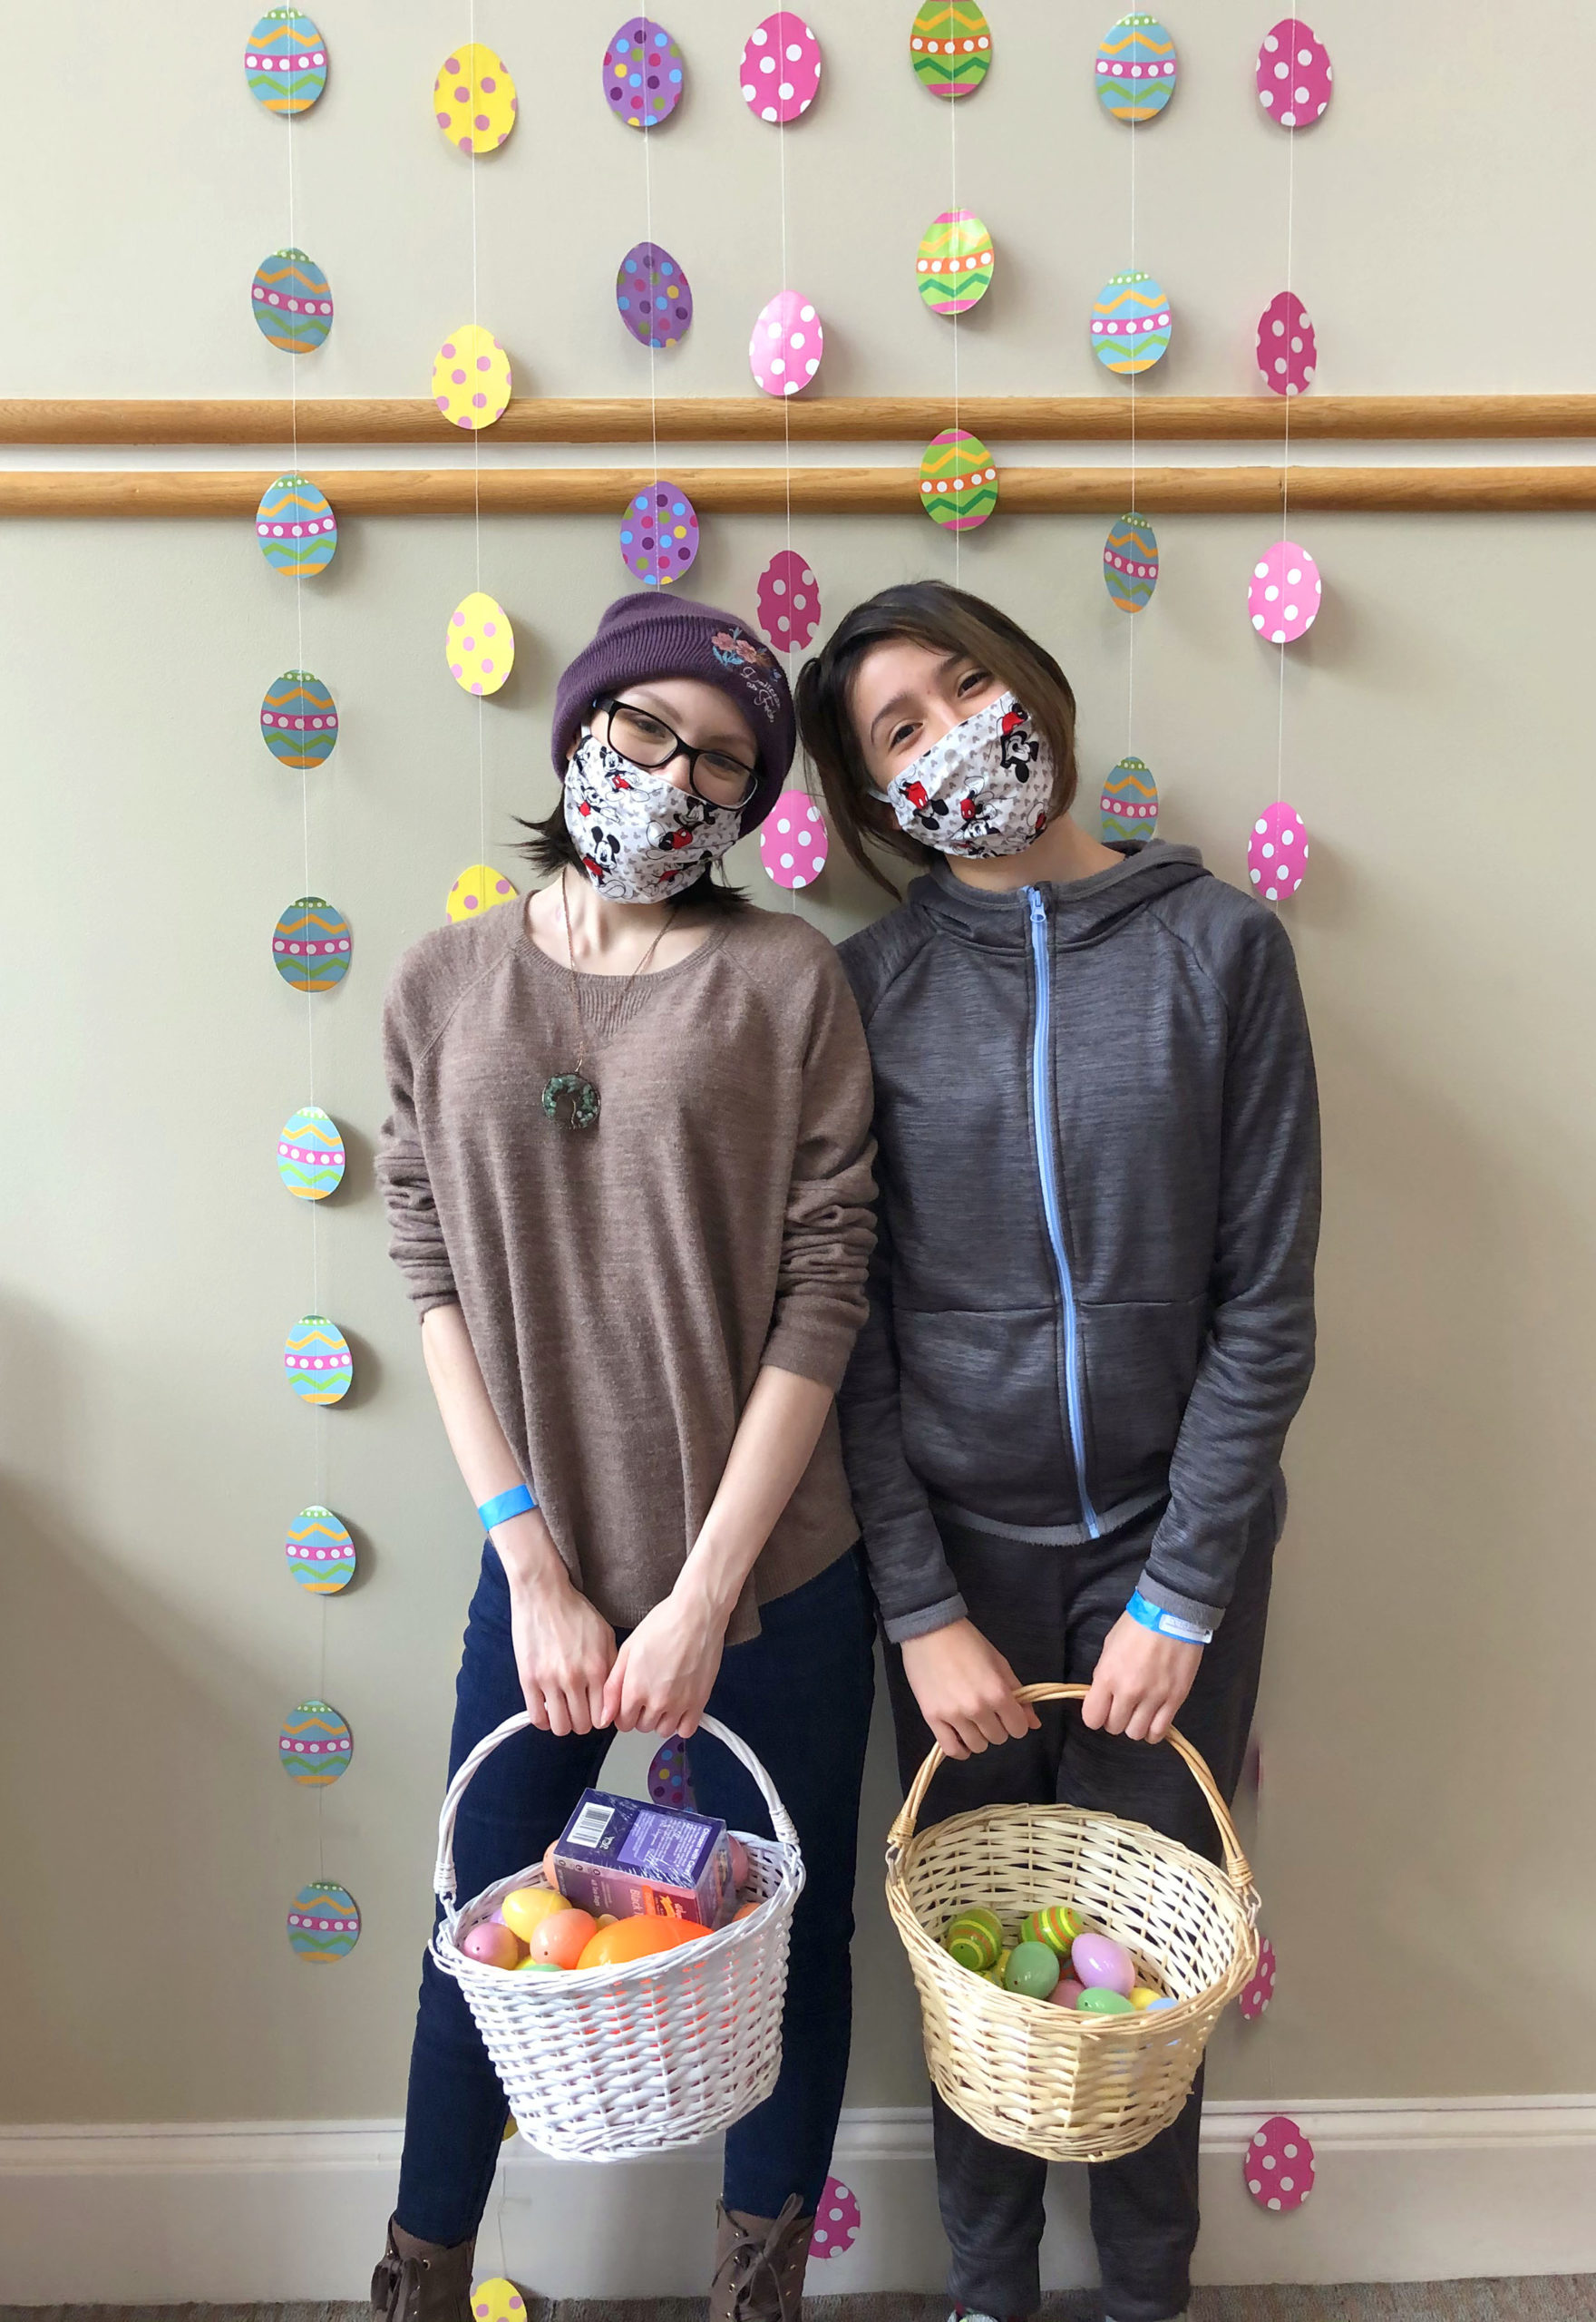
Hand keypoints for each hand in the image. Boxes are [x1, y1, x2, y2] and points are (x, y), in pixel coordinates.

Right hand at [506, 1560, 616, 1737]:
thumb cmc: (575, 1611)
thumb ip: (611, 1667)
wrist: (543, 1593)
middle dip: (582, 1721)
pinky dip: (543, 1720)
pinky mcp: (528, 1679)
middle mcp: (575, 1678)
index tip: (596, 1712)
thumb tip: (613, 1696)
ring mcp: (549, 1680)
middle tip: (579, 1709)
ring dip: (563, 1722)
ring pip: (560, 1726)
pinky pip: (536, 1717)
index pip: (604, 1715)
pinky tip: (547, 1708)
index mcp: (597, 1668)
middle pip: (582, 1725)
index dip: (600, 1717)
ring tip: (562, 1710)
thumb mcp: (605, 1635)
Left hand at [601, 1580, 726, 1737]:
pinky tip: (679, 1705)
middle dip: (641, 1714)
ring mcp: (680, 1703)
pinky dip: (681, 1722)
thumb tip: (604, 1717)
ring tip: (664, 1698)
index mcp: (635, 1689)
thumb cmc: (663, 1624)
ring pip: (663, 1730)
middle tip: (647, 1694)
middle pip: (642, 1727)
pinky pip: (687, 1729)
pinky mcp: (700, 1701)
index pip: (622, 1722)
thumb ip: (613, 1686)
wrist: (697, 1614)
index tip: (629, 1702)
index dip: (623, 1713)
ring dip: (661, 1719)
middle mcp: (657, 1701)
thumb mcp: (628, 1650)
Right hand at [900, 1619, 1040, 1760]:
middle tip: (988, 1711)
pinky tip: (961, 1738)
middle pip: (998, 1738)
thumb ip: (1018, 1694)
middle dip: (997, 1726)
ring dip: (979, 1736)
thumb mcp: (1000, 1663)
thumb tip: (1034, 1723)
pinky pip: (951, 1749)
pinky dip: (960, 1749)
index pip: (1018, 1728)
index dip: (1016, 1722)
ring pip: (977, 1746)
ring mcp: (953, 1715)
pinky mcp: (932, 1718)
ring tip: (972, 1721)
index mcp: (997, 1692)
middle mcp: (977, 1708)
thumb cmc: (967, 1642)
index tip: (1008, 1714)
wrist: (929, 1630)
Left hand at [1081, 1613, 1201, 1743]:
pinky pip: (1160, 1730)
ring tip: (1139, 1712)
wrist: (1172, 1614)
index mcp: (1108, 1676)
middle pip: (1114, 1727)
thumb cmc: (1137, 1625)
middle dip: (1115, 1719)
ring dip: (1134, 1725)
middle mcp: (1129, 1691)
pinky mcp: (1175, 1700)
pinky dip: (1153, 1730)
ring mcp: (1154, 1697)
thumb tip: (1103, 1694)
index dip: (1095, 1715)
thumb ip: (1104, 1673)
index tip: (1101, 1709)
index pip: (1092, 1718)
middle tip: (1122, 1707)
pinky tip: (1152, 1721)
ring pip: (1136, 1733)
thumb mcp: (1109, 1645)